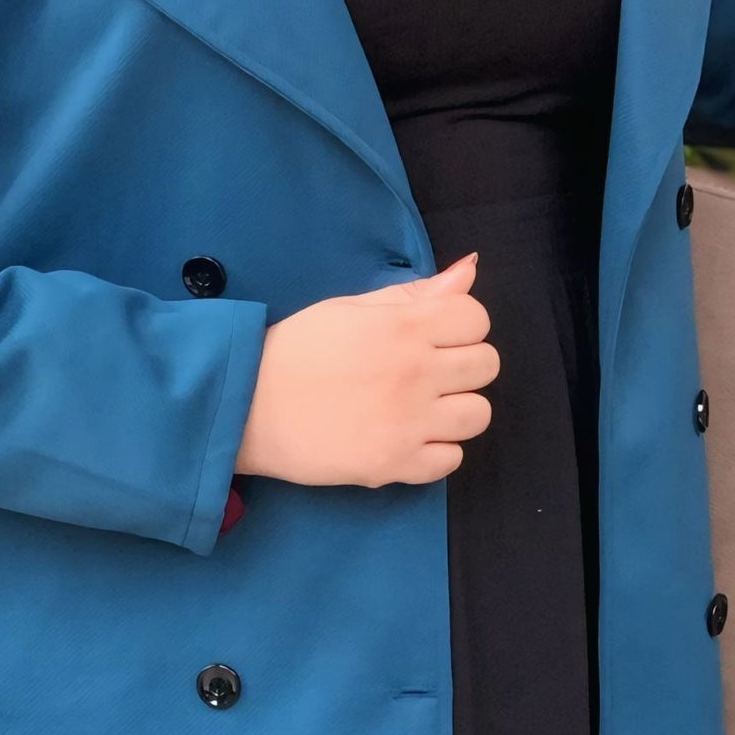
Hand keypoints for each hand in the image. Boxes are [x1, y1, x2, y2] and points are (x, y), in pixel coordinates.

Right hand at [233, 250, 498, 485]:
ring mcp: (409, 422)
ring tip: (423, 408)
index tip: (436, 336)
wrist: (247, 406)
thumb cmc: (296, 349)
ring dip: (457, 410)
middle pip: (487, 365)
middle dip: (465, 365)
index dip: (461, 324)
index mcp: (405, 326)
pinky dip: (437, 450)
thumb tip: (469, 270)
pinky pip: (452, 460)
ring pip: (479, 415)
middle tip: (429, 372)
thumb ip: (414, 292)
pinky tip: (408, 437)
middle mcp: (416, 372)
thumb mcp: (352, 307)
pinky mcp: (396, 464)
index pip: (476, 318)